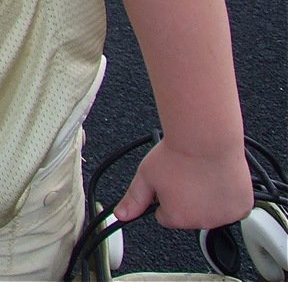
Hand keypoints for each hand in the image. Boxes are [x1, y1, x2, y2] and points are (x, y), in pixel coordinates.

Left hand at [114, 139, 252, 229]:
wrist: (206, 138)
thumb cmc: (177, 155)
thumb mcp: (145, 175)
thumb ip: (133, 199)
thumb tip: (120, 215)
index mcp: (177, 218)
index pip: (165, 217)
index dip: (164, 199)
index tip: (169, 183)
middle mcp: (202, 222)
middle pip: (189, 215)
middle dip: (186, 200)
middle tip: (186, 176)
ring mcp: (224, 216)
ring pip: (211, 211)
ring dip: (208, 199)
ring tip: (202, 174)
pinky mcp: (242, 207)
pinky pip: (232, 206)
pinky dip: (227, 196)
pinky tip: (219, 178)